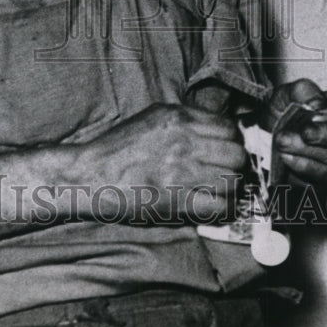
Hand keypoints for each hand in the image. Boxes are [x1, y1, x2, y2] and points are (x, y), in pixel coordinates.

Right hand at [88, 103, 246, 222]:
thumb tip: (216, 130)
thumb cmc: (118, 149)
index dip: (232, 141)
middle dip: (236, 165)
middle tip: (226, 173)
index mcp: (177, 117)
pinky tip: (213, 207)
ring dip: (230, 189)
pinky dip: (222, 209)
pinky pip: (219, 205)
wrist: (91, 175)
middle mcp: (184, 140)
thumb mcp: (151, 119)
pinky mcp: (177, 199)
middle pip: (236, 154)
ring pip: (232, 180)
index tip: (226, 150)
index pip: (228, 128)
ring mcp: (182, 170)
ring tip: (220, 191)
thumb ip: (183, 120)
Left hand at [267, 78, 326, 185]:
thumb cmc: (284, 110)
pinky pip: (326, 175)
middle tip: (304, 133)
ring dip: (308, 150)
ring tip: (283, 142)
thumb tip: (319, 105)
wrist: (268, 136)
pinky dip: (305, 166)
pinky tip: (287, 157)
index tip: (318, 115)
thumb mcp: (288, 92)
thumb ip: (304, 91)